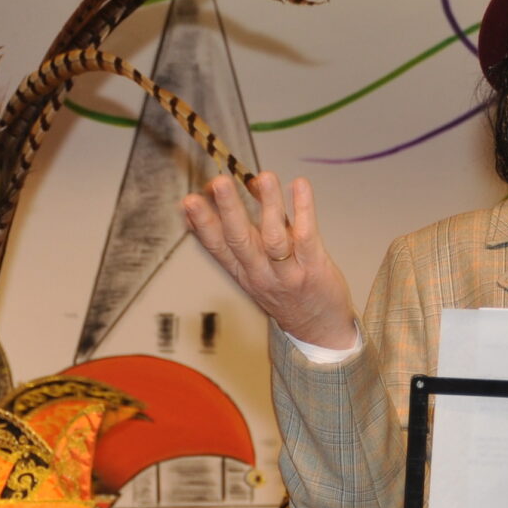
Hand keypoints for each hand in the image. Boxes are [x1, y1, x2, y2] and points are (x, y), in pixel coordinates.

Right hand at [181, 172, 360, 351]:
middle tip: (218, 183)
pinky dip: (303, 209)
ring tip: (263, 177)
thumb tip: (243, 187)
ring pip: (273, 238)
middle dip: (228, 210)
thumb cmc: (289, 293)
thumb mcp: (259, 267)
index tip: (188, 202)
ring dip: (268, 205)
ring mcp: (287, 273)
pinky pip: (306, 237)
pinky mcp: (314, 268)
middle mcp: (261, 273)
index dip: (202, 224)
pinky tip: (299, 186)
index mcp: (243, 271)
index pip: (217, 246)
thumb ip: (252, 229)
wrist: (319, 330)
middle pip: (240, 240)